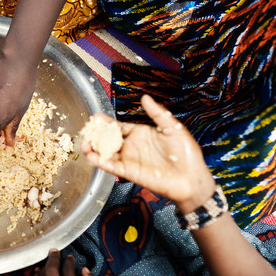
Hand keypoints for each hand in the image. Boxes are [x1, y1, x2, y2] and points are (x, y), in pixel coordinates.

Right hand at [81, 95, 215, 212]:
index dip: (106, 123)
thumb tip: (144, 97)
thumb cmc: (185, 153)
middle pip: (108, 139)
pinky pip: (111, 166)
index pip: (118, 126)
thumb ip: (157, 113)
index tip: (95, 117)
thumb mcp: (172, 127)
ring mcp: (129, 159)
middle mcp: (132, 146)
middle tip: (86, 129)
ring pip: (105, 153)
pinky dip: (99, 161)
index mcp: (140, 134)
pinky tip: (91, 155)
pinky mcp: (129, 172)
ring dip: (93, 148)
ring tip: (84, 142)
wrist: (191, 178)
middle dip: (95, 135)